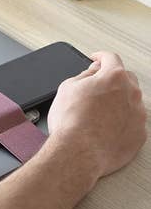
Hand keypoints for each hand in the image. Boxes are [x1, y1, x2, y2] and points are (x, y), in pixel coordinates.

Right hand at [48, 51, 146, 177]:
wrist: (78, 152)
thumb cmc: (71, 121)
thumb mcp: (68, 87)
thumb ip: (85, 74)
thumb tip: (92, 72)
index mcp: (114, 77)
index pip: (110, 58)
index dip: (100, 56)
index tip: (96, 59)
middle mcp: (131, 93)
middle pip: (124, 77)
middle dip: (110, 78)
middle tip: (95, 86)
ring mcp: (138, 114)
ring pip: (130, 99)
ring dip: (117, 99)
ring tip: (98, 110)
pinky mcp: (140, 134)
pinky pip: (133, 119)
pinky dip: (122, 118)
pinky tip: (106, 124)